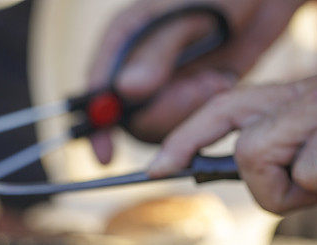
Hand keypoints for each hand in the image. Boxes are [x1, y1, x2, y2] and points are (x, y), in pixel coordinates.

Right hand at [88, 0, 304, 163]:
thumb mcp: (190, 16)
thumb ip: (157, 53)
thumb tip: (125, 91)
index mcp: (124, 38)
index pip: (96, 90)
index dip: (98, 125)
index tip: (108, 155)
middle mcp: (136, 65)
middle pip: (129, 116)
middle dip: (167, 111)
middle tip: (203, 86)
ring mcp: (162, 82)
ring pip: (158, 125)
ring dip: (189, 110)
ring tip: (215, 79)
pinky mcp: (187, 94)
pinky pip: (183, 122)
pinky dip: (204, 109)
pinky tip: (220, 83)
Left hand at [149, 57, 316, 212]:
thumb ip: (295, 148)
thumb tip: (263, 184)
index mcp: (295, 96)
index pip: (223, 109)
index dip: (184, 140)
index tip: (154, 171)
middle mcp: (316, 97)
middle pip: (252, 154)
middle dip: (276, 191)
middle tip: (314, 191)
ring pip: (311, 178)